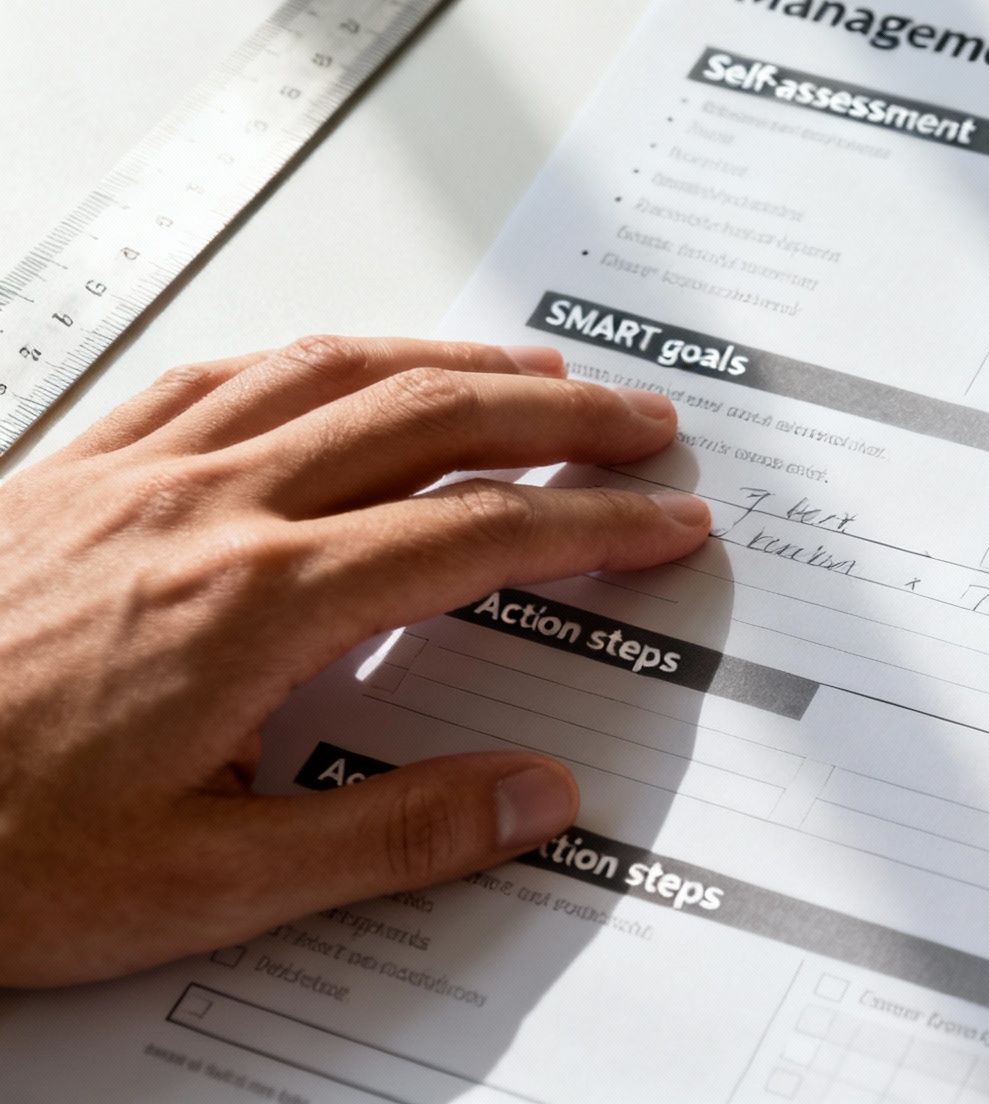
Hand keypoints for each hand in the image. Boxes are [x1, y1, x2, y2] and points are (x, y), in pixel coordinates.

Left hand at [0, 337, 710, 987]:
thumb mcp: (204, 886)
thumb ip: (393, 838)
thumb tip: (532, 800)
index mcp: (257, 605)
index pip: (477, 536)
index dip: (594, 525)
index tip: (663, 522)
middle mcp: (208, 510)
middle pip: (431, 419)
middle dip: (560, 415)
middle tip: (641, 425)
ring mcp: (136, 474)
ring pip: (335, 371)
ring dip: (455, 360)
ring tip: (534, 366)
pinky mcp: (72, 468)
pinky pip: (222, 373)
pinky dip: (317, 356)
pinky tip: (342, 364)